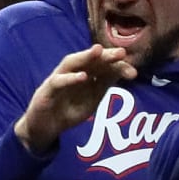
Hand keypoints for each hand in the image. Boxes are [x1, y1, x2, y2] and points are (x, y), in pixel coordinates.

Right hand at [12, 47, 136, 155]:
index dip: (117, 67)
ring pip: (71, 63)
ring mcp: (58, 79)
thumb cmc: (68, 111)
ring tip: (99, 51)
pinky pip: (58, 81)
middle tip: (121, 53)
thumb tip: (123, 71)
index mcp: (84, 74)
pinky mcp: (46, 90)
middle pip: (88, 60)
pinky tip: (83, 76)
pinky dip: (70, 78)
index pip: (102, 65)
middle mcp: (71, 72)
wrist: (45, 128)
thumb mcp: (91, 100)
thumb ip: (104, 86)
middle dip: (104, 55)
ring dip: (85, 56)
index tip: (133, 73)